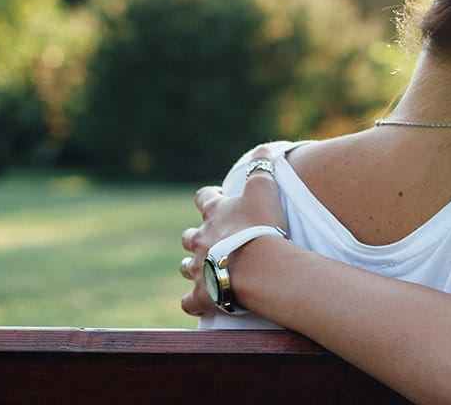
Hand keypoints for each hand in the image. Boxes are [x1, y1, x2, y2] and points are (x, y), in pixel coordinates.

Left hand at [179, 144, 287, 316]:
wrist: (258, 265)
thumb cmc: (261, 226)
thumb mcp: (264, 189)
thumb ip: (262, 167)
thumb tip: (263, 148)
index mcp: (214, 215)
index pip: (204, 199)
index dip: (209, 197)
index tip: (217, 198)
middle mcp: (201, 240)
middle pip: (189, 237)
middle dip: (196, 237)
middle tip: (210, 239)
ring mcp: (199, 269)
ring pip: (186, 268)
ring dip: (192, 267)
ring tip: (204, 269)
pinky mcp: (202, 295)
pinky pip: (190, 301)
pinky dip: (193, 302)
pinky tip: (199, 303)